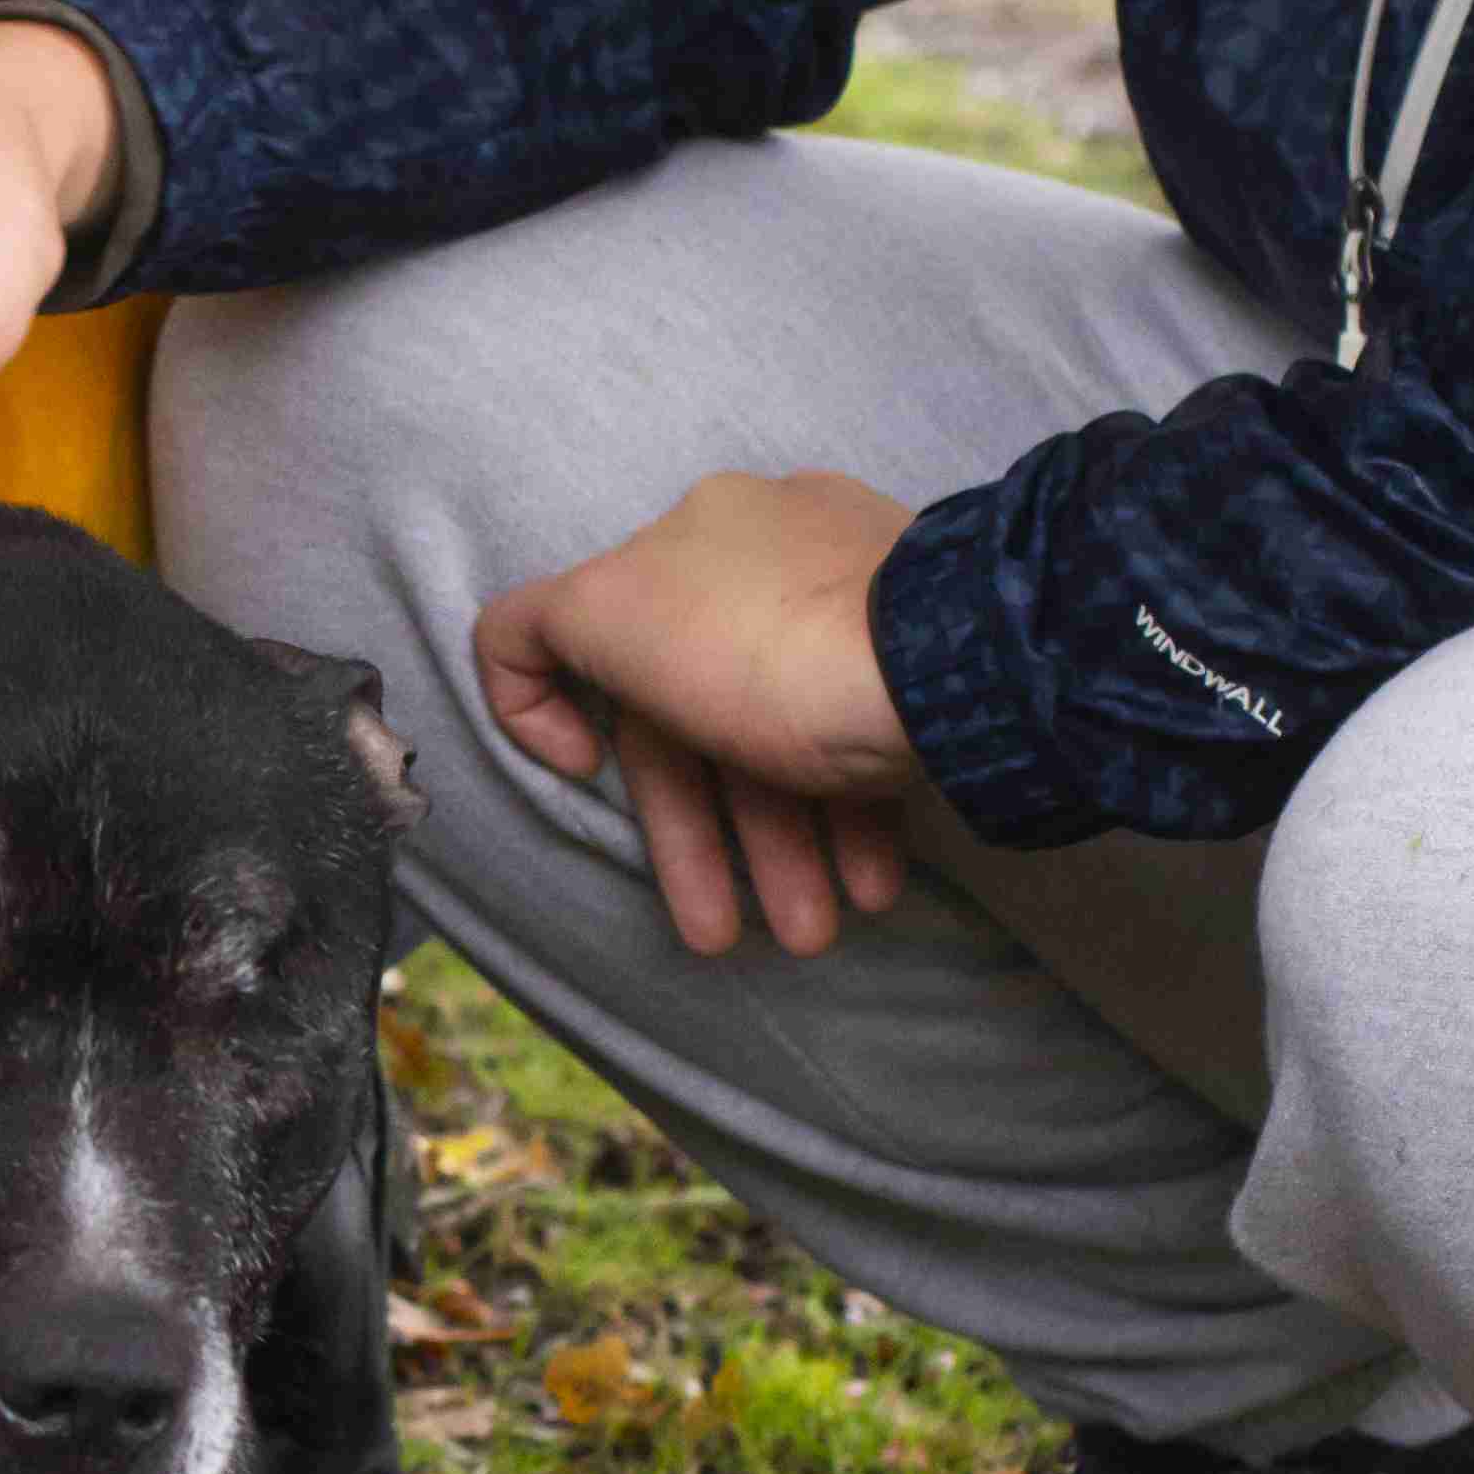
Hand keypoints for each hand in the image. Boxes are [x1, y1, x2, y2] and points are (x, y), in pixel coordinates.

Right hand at [472, 465, 918, 956]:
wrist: (952, 663)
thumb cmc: (763, 649)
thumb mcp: (604, 614)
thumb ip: (531, 627)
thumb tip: (520, 657)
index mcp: (691, 536)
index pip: (594, 639)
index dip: (568, 719)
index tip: (592, 776)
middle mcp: (771, 559)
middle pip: (696, 721)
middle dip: (711, 842)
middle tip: (721, 937)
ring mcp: (854, 609)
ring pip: (786, 745)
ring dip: (788, 856)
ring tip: (814, 936)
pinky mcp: (924, 661)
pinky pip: (865, 743)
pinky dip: (854, 823)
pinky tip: (870, 883)